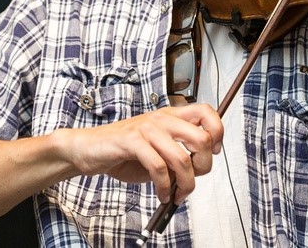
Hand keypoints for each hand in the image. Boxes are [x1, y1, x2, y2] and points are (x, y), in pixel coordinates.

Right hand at [60, 103, 222, 204]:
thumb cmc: (124, 150)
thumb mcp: (157, 149)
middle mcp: (161, 119)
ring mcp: (147, 128)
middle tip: (194, 179)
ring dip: (185, 184)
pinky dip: (164, 187)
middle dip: (204, 166)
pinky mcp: (132, 141)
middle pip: (202, 138)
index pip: (206, 112)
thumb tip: (200, 169)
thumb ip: (178, 153)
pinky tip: (162, 193)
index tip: (213, 152)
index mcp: (170, 116)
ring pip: (182, 157)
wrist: (89, 149)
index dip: (217, 132)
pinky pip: (158, 168)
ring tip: (177, 194)